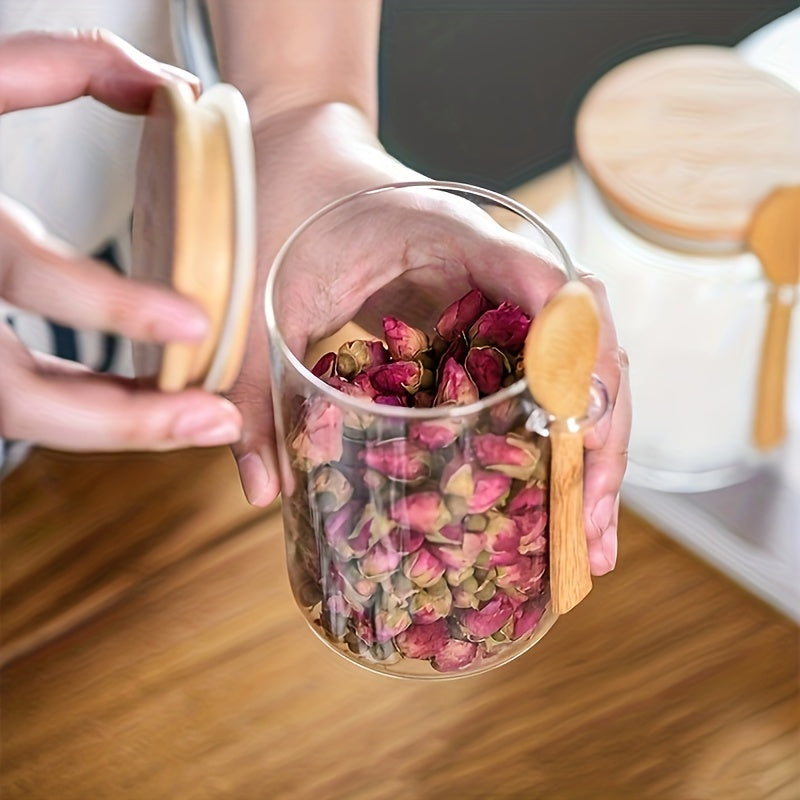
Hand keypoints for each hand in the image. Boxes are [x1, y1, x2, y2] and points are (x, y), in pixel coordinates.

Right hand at [0, 30, 241, 452]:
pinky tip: (147, 403)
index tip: (196, 323)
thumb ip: (66, 64)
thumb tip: (174, 86)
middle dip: (125, 422)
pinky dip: (86, 407)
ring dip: (116, 428)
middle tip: (217, 422)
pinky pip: (20, 399)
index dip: (112, 307)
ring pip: (20, 416)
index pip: (28, 275)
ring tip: (200, 423)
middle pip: (17, 397)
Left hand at [230, 142, 629, 574]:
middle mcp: (493, 264)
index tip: (576, 417)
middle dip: (599, 430)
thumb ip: (253, 384)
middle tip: (589, 522)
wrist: (297, 162)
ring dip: (591, 442)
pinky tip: (551, 489)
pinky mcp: (485, 321)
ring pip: (577, 363)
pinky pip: (538, 372)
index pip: (539, 276)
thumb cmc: (283, 209)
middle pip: (586, 337)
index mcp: (449, 234)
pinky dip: (556, 430)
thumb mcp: (263, 299)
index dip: (570, 345)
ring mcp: (497, 294)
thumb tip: (262, 491)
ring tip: (585, 530)